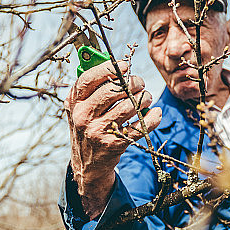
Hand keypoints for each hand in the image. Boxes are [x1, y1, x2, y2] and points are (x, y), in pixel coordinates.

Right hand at [65, 61, 161, 218]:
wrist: (88, 165)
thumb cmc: (88, 128)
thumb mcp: (80, 108)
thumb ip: (91, 88)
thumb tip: (112, 64)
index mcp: (74, 103)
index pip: (89, 79)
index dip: (108, 69)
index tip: (124, 65)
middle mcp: (83, 117)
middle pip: (112, 91)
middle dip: (132, 83)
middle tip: (140, 84)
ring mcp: (97, 132)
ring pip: (128, 107)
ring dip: (143, 99)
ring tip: (147, 98)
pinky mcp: (113, 145)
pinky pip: (138, 127)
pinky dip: (152, 118)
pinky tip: (155, 113)